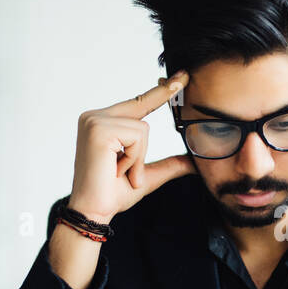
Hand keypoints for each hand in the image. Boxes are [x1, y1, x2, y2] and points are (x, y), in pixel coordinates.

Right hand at [67, 70, 195, 221]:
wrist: (93, 212)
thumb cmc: (114, 193)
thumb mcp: (148, 175)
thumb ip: (169, 164)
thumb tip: (194, 162)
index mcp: (103, 122)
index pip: (138, 102)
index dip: (160, 90)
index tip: (182, 76)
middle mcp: (95, 116)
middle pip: (142, 109)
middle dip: (148, 131)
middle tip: (149, 129)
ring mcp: (95, 120)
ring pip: (143, 128)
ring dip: (138, 157)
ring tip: (120, 172)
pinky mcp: (99, 129)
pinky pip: (137, 136)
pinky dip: (134, 158)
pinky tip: (117, 170)